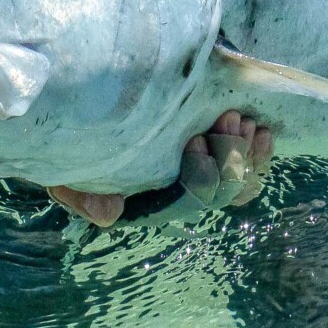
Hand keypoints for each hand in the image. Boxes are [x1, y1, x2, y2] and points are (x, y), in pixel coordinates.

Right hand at [45, 110, 273, 226]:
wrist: (79, 113)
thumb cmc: (76, 147)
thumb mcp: (65, 174)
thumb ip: (81, 196)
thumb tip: (110, 214)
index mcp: (154, 198)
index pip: (192, 199)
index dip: (203, 175)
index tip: (193, 141)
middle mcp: (182, 191)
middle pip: (225, 189)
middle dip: (232, 155)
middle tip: (229, 118)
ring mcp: (202, 173)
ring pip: (242, 179)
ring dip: (247, 150)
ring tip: (243, 118)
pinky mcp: (214, 151)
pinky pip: (250, 165)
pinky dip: (258, 150)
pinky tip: (261, 131)